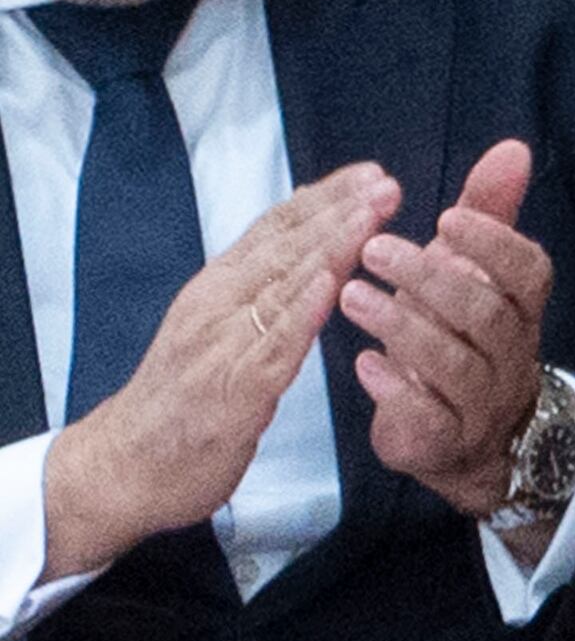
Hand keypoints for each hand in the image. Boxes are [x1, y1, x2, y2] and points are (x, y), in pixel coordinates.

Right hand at [38, 163, 395, 581]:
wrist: (121, 468)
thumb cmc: (180, 400)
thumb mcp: (217, 328)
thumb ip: (257, 288)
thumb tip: (306, 239)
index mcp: (216, 290)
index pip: (274, 230)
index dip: (324, 198)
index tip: (371, 173)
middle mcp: (216, 307)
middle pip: (283, 247)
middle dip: (338, 211)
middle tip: (387, 182)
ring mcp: (221, 346)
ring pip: (282, 286)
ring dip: (331, 247)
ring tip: (371, 214)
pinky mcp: (232, 390)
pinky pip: (272, 346)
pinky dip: (302, 312)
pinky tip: (332, 285)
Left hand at [344, 139, 553, 521]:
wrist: (466, 437)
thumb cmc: (461, 336)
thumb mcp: (476, 274)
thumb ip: (490, 213)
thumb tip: (514, 148)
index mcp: (521, 309)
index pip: (528, 272)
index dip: (494, 245)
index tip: (446, 218)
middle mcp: (510, 354)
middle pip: (484, 314)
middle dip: (430, 278)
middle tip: (374, 249)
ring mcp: (480, 401)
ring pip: (453, 364)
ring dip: (401, 326)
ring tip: (351, 296)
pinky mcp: (444, 440)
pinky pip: (428, 417)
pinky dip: (394, 390)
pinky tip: (362, 364)